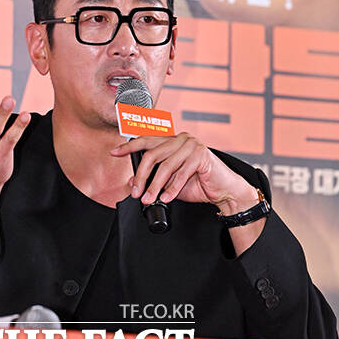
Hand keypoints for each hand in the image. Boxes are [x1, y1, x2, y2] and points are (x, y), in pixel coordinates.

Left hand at [111, 131, 257, 212]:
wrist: (224, 191)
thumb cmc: (198, 184)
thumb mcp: (171, 182)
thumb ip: (155, 178)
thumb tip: (134, 183)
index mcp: (172, 141)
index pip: (146, 140)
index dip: (129, 146)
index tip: (114, 152)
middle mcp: (180, 139)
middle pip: (152, 154)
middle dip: (142, 176)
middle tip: (136, 192)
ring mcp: (191, 145)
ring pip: (165, 166)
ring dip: (155, 186)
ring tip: (150, 199)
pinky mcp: (201, 155)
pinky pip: (181, 173)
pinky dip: (172, 188)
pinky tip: (167, 198)